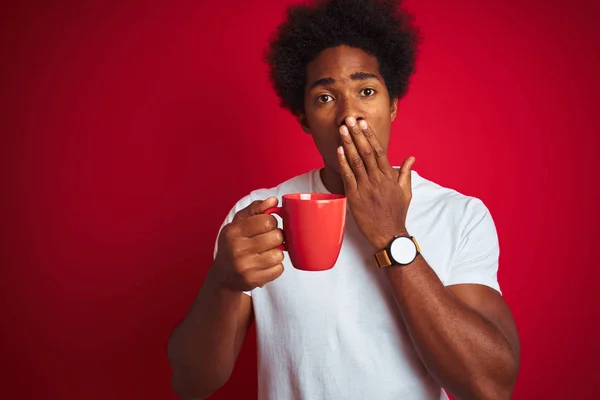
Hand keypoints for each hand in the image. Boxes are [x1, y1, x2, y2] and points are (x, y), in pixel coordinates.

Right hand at [213, 197, 284, 291]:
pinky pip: (279, 269)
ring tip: (267, 253)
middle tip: (269, 240)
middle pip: (276, 236)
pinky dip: (276, 266)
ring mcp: (244, 266)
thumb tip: (273, 200)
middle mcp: (237, 248)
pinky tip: (266, 265)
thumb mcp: (238, 224)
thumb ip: (255, 209)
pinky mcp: (252, 280)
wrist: (223, 276)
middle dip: (277, 237)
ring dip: (277, 253)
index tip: (267, 226)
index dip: (272, 222)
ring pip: (279, 254)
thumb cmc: (234, 245)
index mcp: (233, 231)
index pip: (266, 220)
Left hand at [337, 116, 414, 249]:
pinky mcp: (355, 197)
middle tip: (350, 119)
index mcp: (389, 177)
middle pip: (366, 151)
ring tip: (342, 129)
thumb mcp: (406, 192)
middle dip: (357, 134)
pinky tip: (339, 150)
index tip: (363, 124)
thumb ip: (405, 173)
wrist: (389, 235)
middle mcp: (378, 179)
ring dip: (348, 143)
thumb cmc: (397, 214)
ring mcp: (366, 187)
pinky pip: (348, 176)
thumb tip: (411, 158)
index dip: (370, 136)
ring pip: (356, 161)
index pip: (379, 151)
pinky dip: (343, 162)